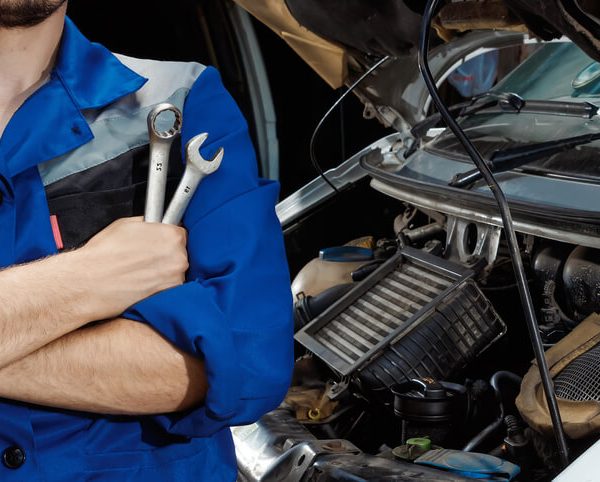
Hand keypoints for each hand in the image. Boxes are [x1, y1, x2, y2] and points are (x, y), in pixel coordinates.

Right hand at [73, 217, 188, 319]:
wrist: (88, 283)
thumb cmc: (104, 253)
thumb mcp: (126, 225)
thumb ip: (148, 224)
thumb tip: (154, 224)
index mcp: (172, 236)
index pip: (180, 234)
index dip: (167, 239)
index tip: (159, 243)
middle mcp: (179, 258)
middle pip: (180, 254)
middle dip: (166, 255)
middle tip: (146, 259)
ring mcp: (175, 279)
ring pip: (174, 272)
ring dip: (163, 272)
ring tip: (140, 273)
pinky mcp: (167, 297)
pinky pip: (168, 288)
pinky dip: (158, 286)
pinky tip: (141, 284)